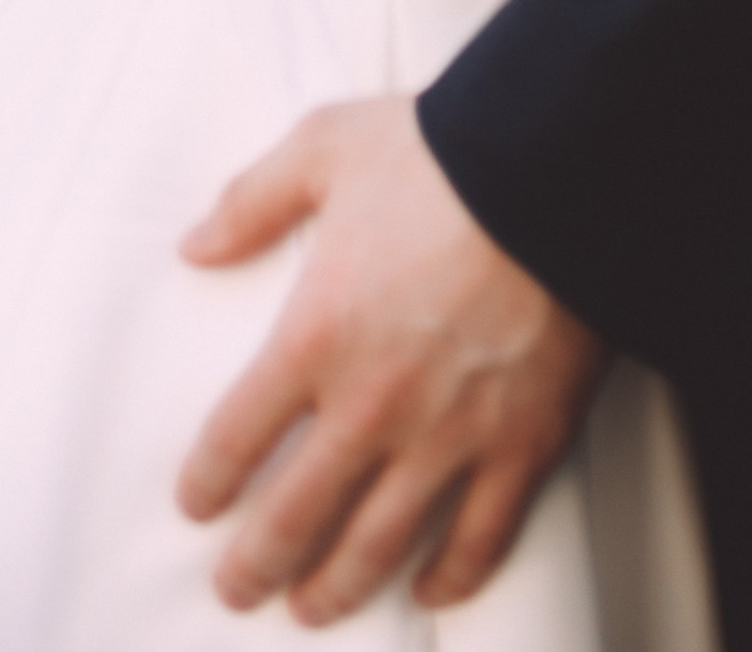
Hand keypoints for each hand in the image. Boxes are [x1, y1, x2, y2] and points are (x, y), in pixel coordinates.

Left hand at [176, 96, 605, 625]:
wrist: (557, 170)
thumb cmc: (438, 152)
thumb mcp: (324, 147)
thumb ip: (252, 200)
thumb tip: (194, 244)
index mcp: (315, 336)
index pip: (238, 436)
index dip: (208, 483)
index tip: (197, 506)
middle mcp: (373, 404)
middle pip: (297, 512)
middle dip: (257, 563)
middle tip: (237, 590)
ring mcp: (451, 436)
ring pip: (380, 543)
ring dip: (338, 587)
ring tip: (311, 611)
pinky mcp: (522, 446)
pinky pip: (482, 538)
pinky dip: (452, 577)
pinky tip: (428, 593)